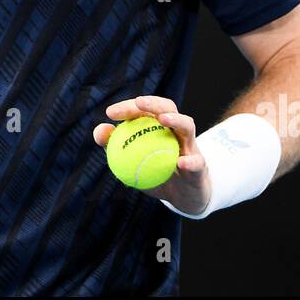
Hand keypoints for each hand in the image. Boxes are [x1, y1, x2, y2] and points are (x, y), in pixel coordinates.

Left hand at [92, 94, 209, 216]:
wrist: (183, 197)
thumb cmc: (155, 174)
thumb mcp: (131, 162)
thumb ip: (115, 146)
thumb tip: (99, 131)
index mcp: (159, 127)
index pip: (145, 110)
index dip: (129, 106)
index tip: (110, 113)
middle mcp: (176, 131)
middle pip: (169, 108)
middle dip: (154, 102)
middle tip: (138, 103)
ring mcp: (190, 146)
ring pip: (187, 127)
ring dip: (176, 120)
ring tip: (163, 119)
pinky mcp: (200, 166)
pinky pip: (196, 162)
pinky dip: (190, 161)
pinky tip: (180, 163)